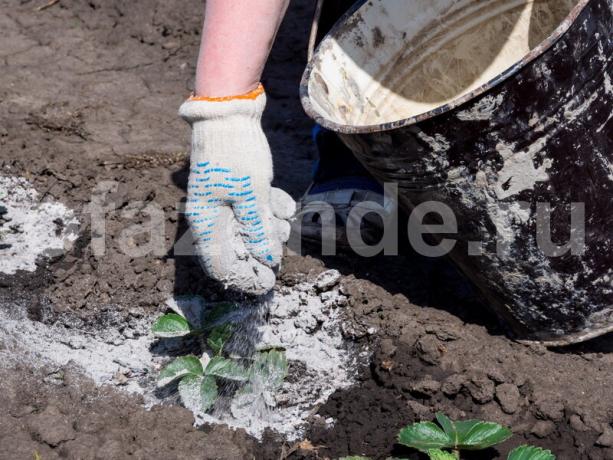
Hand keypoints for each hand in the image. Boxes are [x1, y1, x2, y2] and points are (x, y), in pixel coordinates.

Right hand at [179, 85, 294, 294]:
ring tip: (283, 218)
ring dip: (270, 227)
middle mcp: (212, 216)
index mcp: (206, 222)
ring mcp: (224, 202)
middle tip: (281, 241)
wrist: (229, 110)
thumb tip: (268, 259)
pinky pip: (253, 209)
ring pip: (249, 228)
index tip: (268, 282)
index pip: (220, 266)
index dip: (244, 278)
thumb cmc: (235, 153)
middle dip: (263, 247)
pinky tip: (283, 203)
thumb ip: (258, 230)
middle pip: (238, 248)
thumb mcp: (251, 194)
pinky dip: (269, 208)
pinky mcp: (236, 188)